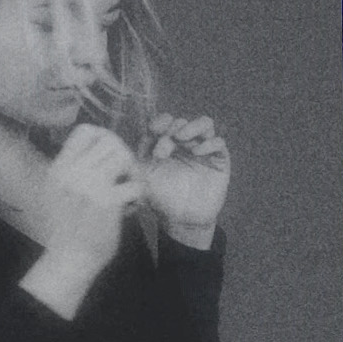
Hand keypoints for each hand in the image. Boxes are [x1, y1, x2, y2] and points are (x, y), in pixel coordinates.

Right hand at [16, 120, 143, 312]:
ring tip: (129, 190)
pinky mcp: (107, 202)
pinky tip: (131, 209)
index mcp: (59, 168)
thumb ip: (75, 169)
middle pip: (110, 140)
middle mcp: (71, 173)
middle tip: (126, 176)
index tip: (110, 154)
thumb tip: (105, 148)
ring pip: (124, 156)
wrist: (69, 261)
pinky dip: (139, 197)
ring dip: (133, 172)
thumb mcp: (59, 192)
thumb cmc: (68, 229)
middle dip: (124, 156)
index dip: (104, 136)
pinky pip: (136, 185)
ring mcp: (88, 186)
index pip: (85, 130)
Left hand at [137, 117, 229, 253]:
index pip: (164, 123)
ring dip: (193, 126)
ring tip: (182, 137)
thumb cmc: (162, 200)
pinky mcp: (218, 159)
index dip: (160, 122)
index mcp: (165, 144)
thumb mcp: (143, 181)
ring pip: (204, 124)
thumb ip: (134, 165)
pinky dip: (209, 143)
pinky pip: (219, 143)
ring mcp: (202, 150)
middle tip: (163, 150)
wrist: (183, 219)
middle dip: (171, 130)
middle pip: (181, 123)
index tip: (154, 129)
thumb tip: (123, 152)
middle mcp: (184, 144)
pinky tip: (197, 152)